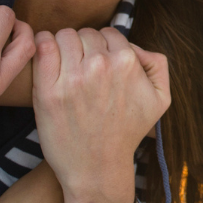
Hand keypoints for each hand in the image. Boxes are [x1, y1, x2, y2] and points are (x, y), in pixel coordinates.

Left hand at [33, 27, 169, 202]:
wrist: (97, 169)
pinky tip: (46, 53)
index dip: (104, 47)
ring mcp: (72, 78)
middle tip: (82, 67)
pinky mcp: (47, 90)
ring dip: (64, 45)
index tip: (99, 63)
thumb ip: (156, 63)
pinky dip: (42, 44)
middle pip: (86, 33)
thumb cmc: (126, 133)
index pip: (109, 34)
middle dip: (84, 46)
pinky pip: (42, 47)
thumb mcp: (161, 99)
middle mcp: (100, 66)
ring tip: (64, 64)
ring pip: (64, 35)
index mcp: (127, 63)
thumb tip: (134, 46)